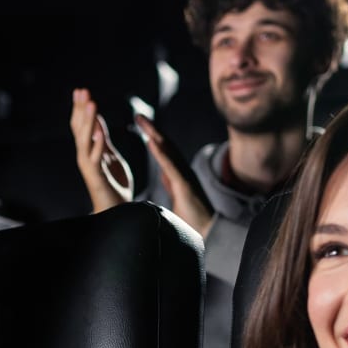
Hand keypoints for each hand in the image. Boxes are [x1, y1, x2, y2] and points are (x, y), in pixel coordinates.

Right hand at [69, 88, 134, 212]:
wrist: (117, 210)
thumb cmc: (114, 184)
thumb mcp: (109, 156)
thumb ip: (102, 139)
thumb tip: (97, 121)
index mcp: (89, 150)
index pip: (81, 124)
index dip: (81, 108)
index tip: (81, 91)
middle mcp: (85, 156)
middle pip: (80, 128)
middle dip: (81, 109)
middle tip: (82, 90)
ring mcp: (89, 166)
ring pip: (86, 140)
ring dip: (89, 122)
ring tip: (92, 104)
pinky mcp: (97, 177)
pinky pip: (96, 158)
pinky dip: (97, 145)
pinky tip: (100, 131)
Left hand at [135, 114, 214, 234]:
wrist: (208, 232)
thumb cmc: (193, 218)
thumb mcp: (177, 196)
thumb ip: (172, 183)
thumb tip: (164, 174)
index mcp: (179, 174)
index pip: (164, 151)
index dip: (153, 136)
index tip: (141, 125)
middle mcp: (183, 171)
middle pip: (166, 145)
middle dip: (152, 129)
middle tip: (138, 115)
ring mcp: (184, 177)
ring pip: (168, 151)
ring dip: (155, 135)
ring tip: (143, 122)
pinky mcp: (184, 186)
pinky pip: (170, 167)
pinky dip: (161, 154)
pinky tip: (152, 142)